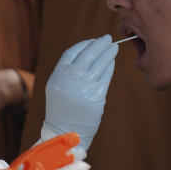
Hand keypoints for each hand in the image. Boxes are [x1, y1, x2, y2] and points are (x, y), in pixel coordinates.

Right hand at [41, 35, 116, 149]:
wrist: (65, 131)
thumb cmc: (61, 108)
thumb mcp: (56, 87)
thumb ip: (68, 71)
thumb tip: (88, 54)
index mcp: (58, 75)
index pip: (72, 52)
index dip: (83, 44)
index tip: (92, 40)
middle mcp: (70, 78)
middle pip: (88, 54)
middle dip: (99, 44)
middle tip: (107, 38)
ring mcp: (84, 87)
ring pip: (100, 64)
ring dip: (108, 53)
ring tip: (113, 47)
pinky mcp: (96, 96)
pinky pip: (105, 77)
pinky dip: (109, 67)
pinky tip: (112, 62)